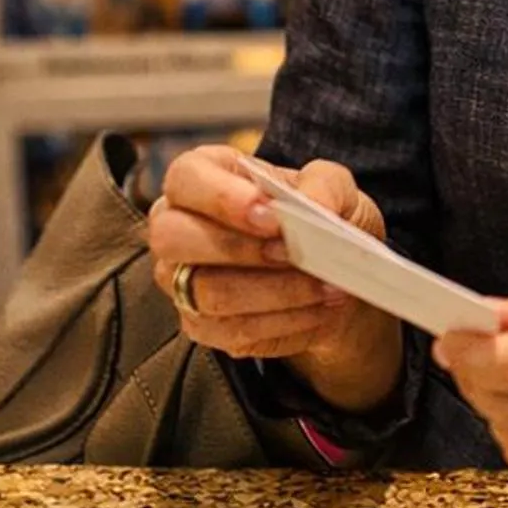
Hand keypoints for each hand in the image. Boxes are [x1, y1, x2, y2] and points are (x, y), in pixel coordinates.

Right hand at [148, 144, 403, 411]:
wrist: (333, 275)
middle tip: (293, 252)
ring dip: (276, 291)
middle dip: (240, 248)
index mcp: (201, 178)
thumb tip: (314, 206)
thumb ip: (325, 187)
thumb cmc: (318, 218)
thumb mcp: (334, 191)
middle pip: (172, 238)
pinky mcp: (200, 325)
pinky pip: (232, 330)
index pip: (185, 178)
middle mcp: (176, 227)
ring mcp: (181, 280)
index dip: (221, 196)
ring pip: (208, 292)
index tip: (269, 213)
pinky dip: (283, 321)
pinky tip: (319, 309)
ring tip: (326, 285)